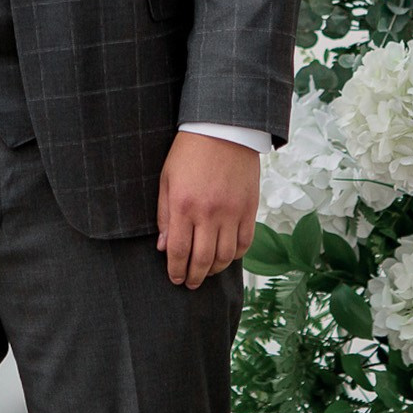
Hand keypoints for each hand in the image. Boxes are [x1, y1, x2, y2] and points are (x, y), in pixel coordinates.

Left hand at [156, 131, 259, 288]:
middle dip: (194, 277)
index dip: (176, 271)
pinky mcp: (249, 209)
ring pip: (225, 257)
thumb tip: (164, 246)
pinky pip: (244, 243)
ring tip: (206, 272)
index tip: (175, 278)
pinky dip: (235, 255)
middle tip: (190, 282)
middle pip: (202, 260)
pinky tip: (226, 255)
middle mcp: (208, 213)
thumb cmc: (190, 152)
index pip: (179, 251)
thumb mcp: (166, 180)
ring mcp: (231, 213)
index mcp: (184, 205)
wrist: (223, 129)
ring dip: (214, 270)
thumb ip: (165, 215)